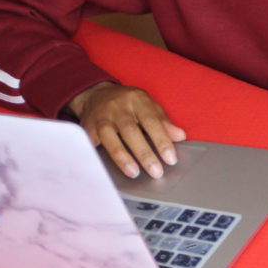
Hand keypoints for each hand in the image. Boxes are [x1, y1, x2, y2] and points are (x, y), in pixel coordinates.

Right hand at [67, 82, 186, 178]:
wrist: (95, 94)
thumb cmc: (127, 103)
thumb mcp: (147, 105)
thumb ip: (163, 121)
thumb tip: (180, 136)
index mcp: (137, 100)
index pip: (152, 121)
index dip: (161, 140)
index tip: (170, 159)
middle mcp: (118, 107)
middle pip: (131, 131)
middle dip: (144, 153)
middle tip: (156, 172)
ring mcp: (101, 117)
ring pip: (110, 138)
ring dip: (122, 157)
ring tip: (134, 174)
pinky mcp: (87, 128)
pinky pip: (93, 144)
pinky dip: (100, 157)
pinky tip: (109, 171)